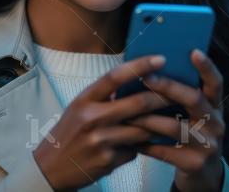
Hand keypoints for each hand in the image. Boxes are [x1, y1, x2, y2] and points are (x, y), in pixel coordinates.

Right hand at [32, 55, 170, 189]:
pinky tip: (135, 145)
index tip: (161, 59)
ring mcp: (101, 140)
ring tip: (168, 119)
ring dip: (157, 125)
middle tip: (179, 93)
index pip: (115, 76)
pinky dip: (139, 146)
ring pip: (142, 129)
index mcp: (85, 100)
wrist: (50, 169)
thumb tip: (137, 81)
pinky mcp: (109, 160)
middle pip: (138, 104)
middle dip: (163, 98)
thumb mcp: (80, 108)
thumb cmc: (69, 133)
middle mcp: (92, 118)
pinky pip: (135, 149)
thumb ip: (105, 96)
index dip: (140, 66)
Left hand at [128, 49, 225, 191]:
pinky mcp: (195, 164)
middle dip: (169, 87)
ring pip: (174, 126)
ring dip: (148, 118)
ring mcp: (208, 144)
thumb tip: (150, 71)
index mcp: (216, 106)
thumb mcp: (194, 116)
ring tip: (128, 113)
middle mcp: (216, 123)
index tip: (193, 51)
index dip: (207, 67)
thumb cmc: (191, 135)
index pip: (216, 83)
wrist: (203, 175)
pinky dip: (146, 144)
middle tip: (147, 78)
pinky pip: (165, 151)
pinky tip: (131, 140)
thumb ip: (181, 98)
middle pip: (194, 99)